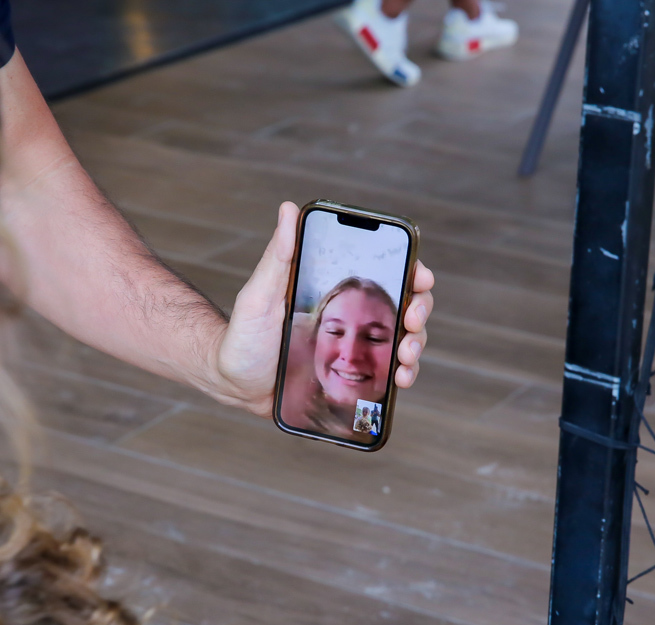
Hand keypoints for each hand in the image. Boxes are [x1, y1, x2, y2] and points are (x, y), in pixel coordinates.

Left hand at [211, 201, 435, 417]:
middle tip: (411, 321)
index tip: (420, 277)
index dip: (412, 272)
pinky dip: (402, 377)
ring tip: (404, 358)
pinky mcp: (355, 381)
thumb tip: (288, 209)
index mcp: (338, 292)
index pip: (386, 274)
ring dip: (415, 346)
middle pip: (406, 307)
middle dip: (419, 312)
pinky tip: (399, 381)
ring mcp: (358, 350)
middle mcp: (354, 318)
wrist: (234, 384)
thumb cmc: (244, 335)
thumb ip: (278, 256)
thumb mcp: (260, 294)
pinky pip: (388, 376)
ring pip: (405, 342)